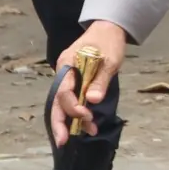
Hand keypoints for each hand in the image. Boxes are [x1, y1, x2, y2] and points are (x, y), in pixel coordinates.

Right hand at [49, 22, 126, 146]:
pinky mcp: (75, 82)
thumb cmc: (109, 41)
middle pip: (57, 101)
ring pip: (64, 103)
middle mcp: (63, 73)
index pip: (64, 91)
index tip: (85, 115)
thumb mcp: (110, 59)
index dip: (72, 106)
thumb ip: (101, 79)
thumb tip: (93, 100)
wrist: (109, 28)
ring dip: (73, 119)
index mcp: (67, 64)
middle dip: (60, 122)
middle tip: (63, 141)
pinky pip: (73, 99)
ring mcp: (68, 78)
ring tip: (89, 132)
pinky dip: (79, 112)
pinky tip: (89, 124)